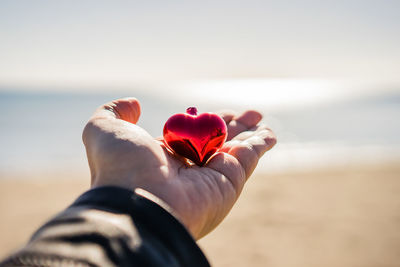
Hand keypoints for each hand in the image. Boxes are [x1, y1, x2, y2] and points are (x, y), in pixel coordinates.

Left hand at [82, 97, 275, 238]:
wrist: (137, 202)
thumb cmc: (120, 166)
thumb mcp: (104, 130)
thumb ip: (114, 113)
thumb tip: (134, 103)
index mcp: (164, 158)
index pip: (191, 136)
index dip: (205, 121)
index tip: (214, 112)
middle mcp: (189, 169)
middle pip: (217, 141)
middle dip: (233, 126)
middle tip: (249, 114)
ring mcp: (211, 177)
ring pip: (235, 150)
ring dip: (250, 135)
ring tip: (262, 121)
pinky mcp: (230, 182)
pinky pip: (249, 158)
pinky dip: (261, 145)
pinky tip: (269, 135)